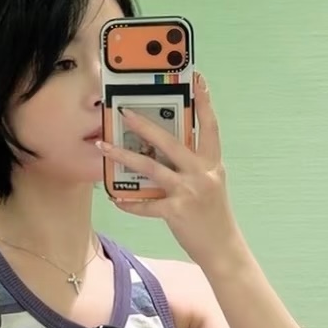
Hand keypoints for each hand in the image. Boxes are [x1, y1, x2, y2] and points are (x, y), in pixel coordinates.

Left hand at [96, 70, 238, 265]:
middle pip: (170, 142)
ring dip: (124, 156)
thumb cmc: (213, 215)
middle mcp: (202, 173)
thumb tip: (163, 150)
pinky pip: (147, 205)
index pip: (209, 126)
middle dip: (144, 125)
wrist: (223, 248)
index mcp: (212, 163)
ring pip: (151, 168)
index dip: (204, 102)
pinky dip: (130, 203)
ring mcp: (189, 192)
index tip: (197, 79)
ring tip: (104, 147)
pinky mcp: (177, 212)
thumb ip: (193, 166)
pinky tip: (116, 199)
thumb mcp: (210, 184)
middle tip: (123, 112)